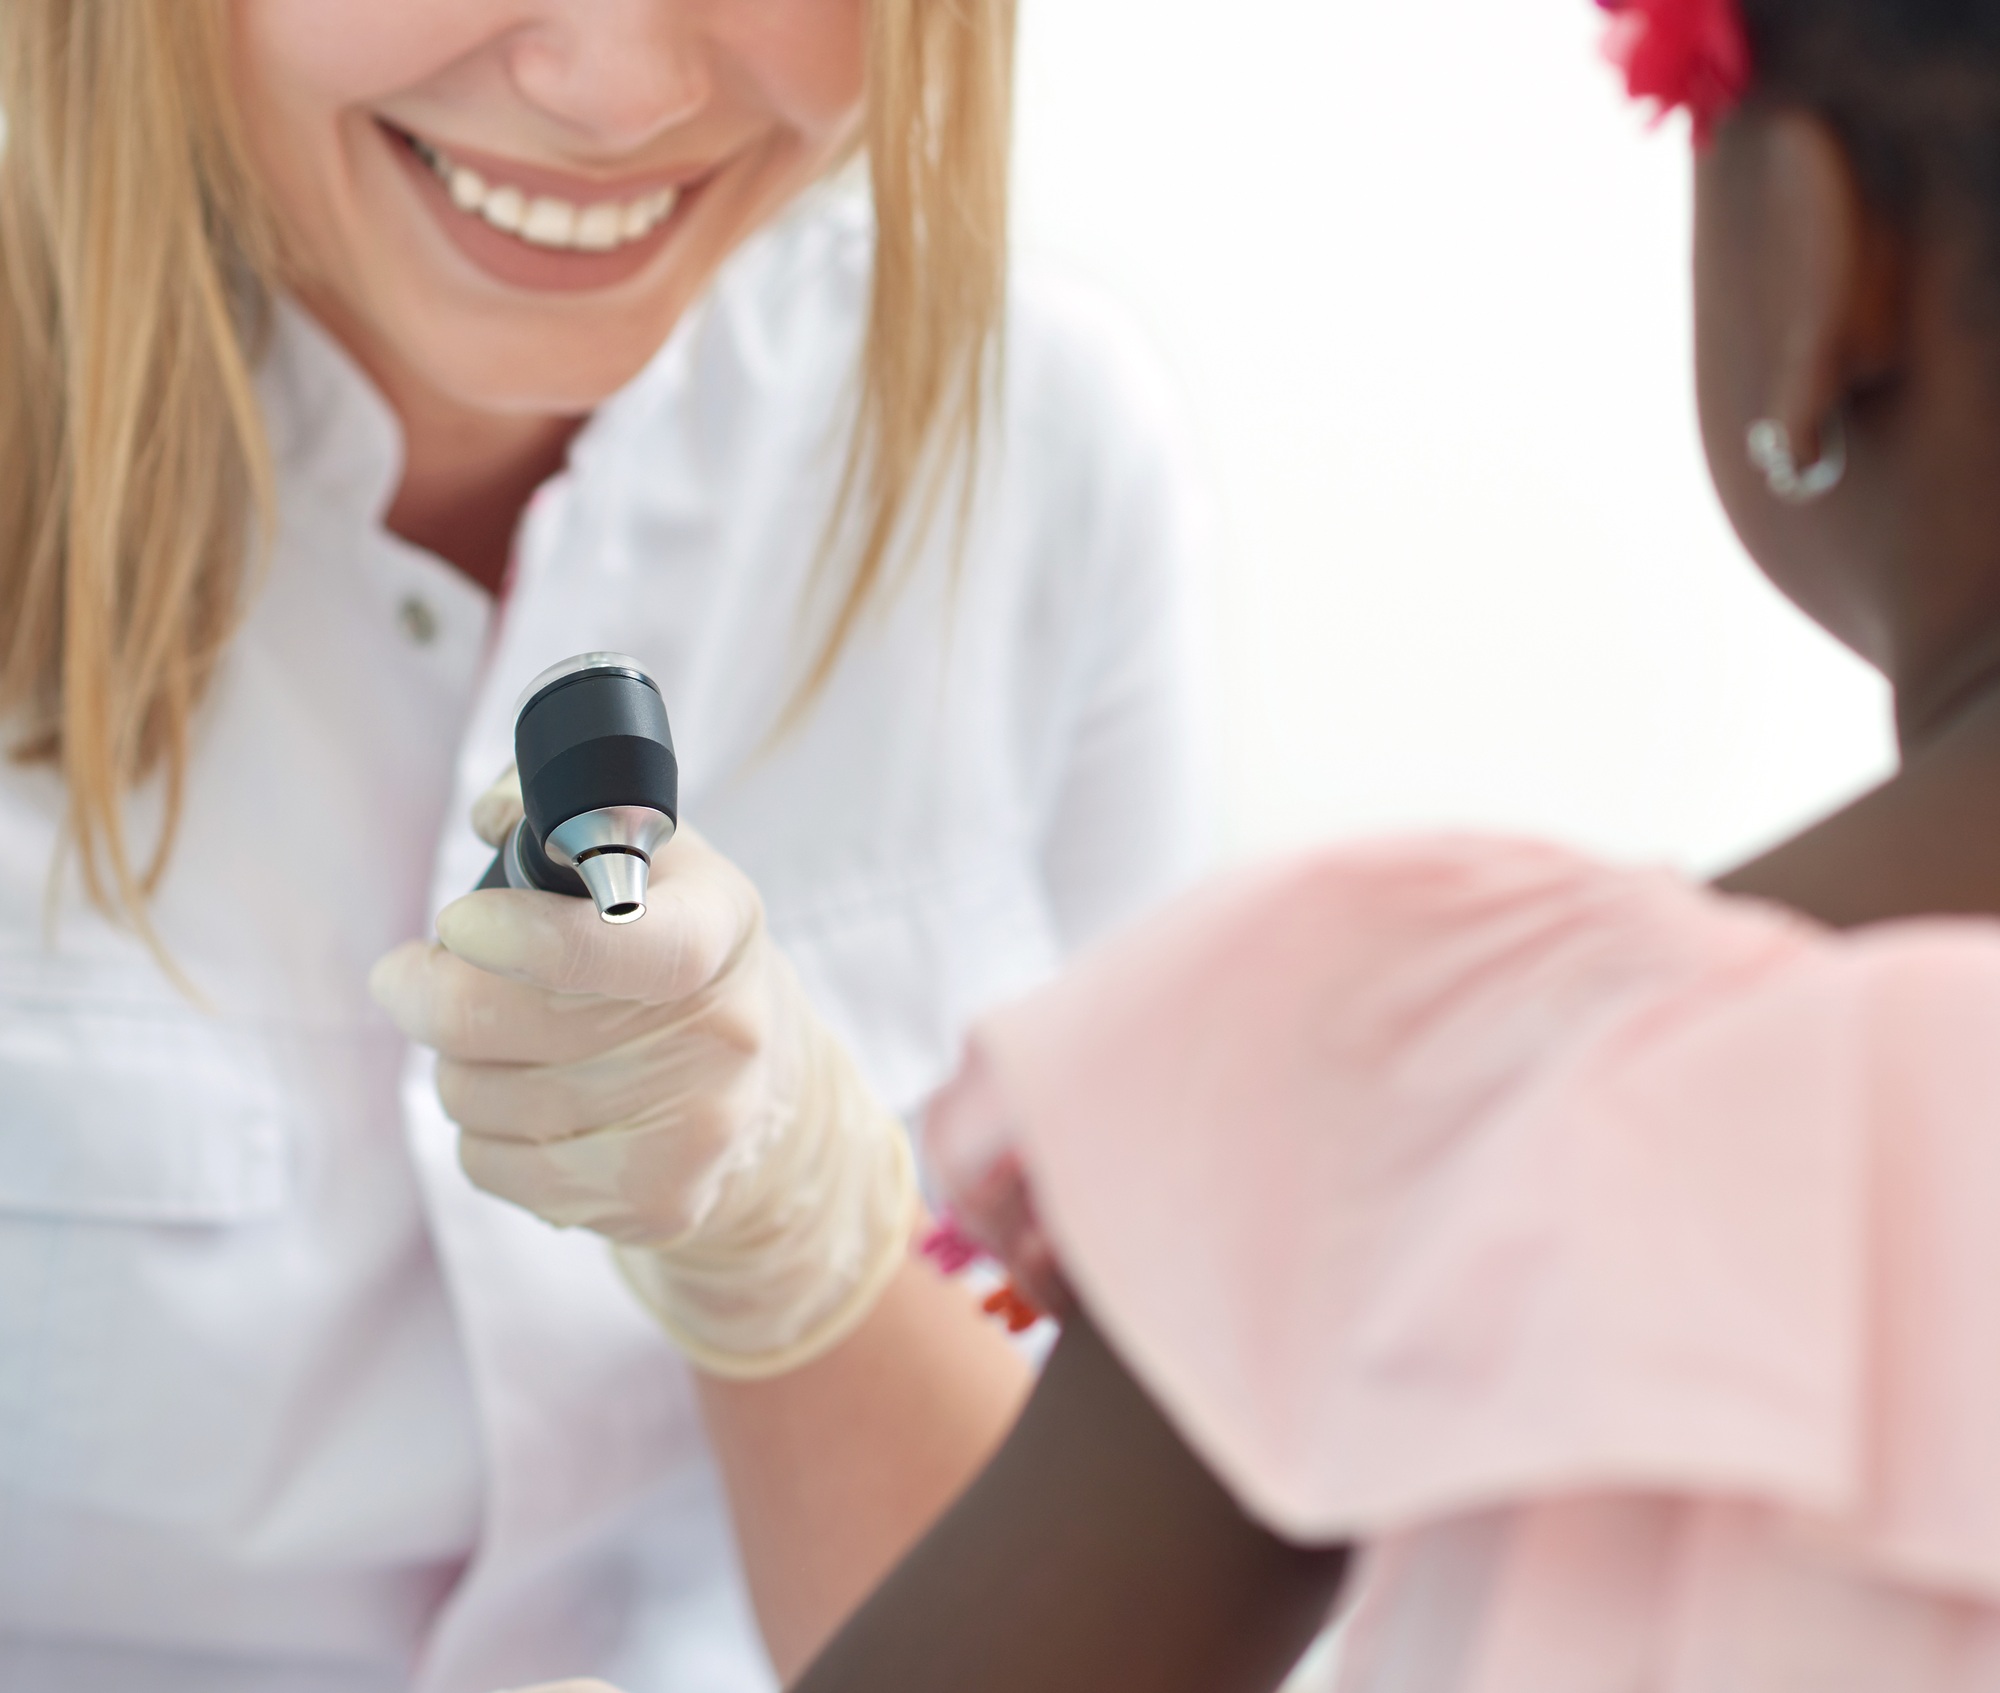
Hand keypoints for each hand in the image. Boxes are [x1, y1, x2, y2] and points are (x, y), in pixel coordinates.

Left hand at [372, 770, 918, 1379]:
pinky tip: (521, 1106)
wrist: (767, 1087)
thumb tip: (493, 815)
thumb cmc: (674, 950)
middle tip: (413, 974)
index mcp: (717, 927)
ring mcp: (694, 1129)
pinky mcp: (657, 1204)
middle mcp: (721, 1034)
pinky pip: (493, 1168)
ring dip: (457, 1065)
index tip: (459, 922)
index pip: (621, 943)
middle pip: (506, 1028)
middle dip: (428, 992)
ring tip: (493, 1042)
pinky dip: (481, 1135)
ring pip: (479, 1100)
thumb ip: (564, 813)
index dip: (523, 938)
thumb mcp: (651, 859)